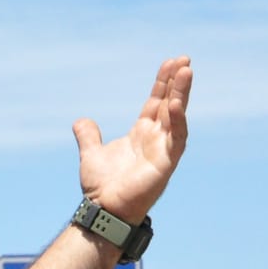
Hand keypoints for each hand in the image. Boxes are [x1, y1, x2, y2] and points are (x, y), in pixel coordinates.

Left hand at [74, 56, 191, 222]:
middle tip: (184, 59)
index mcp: (141, 133)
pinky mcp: (167, 163)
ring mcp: (163, 149)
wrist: (102, 209)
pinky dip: (178, 121)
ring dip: (182, 94)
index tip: (170, 63)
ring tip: (186, 71)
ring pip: (177, 116)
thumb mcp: (91, 154)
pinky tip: (175, 104)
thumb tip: (81, 121)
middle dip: (177, 82)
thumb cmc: (101, 186)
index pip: (156, 102)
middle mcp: (156, 138)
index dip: (163, 83)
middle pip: (170, 103)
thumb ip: (89, 136)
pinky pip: (177, 138)